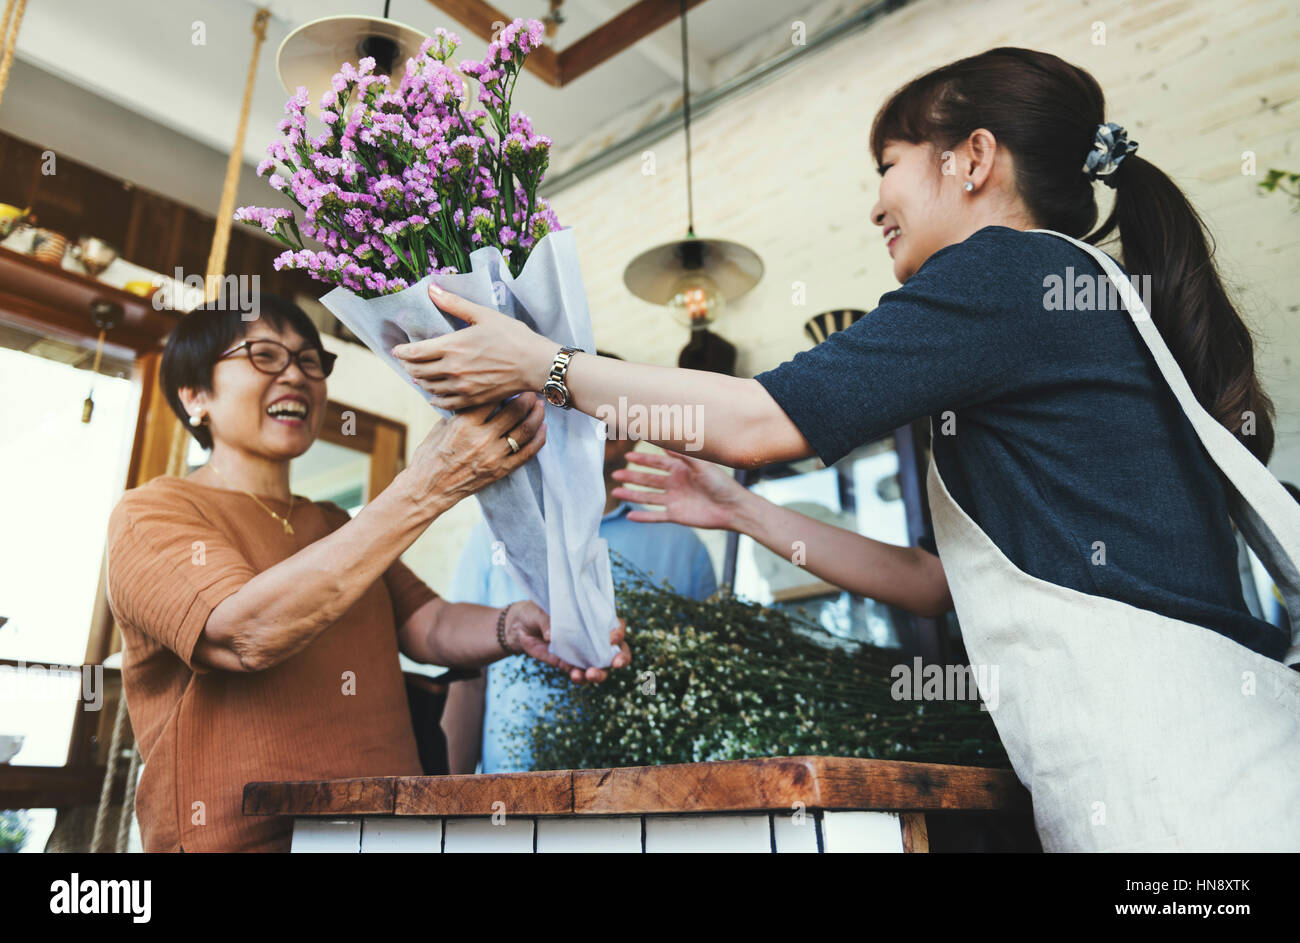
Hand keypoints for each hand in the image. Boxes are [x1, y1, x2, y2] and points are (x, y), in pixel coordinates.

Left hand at [391, 283, 556, 409]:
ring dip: (420, 380)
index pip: (415, 352)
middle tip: (406, 361)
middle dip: (408, 365)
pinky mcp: (472, 399)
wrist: (535, 364)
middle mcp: (452, 369)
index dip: (402, 352)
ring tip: (417, 375)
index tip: (397, 349)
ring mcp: (461, 387)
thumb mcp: (483, 314)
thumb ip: (454, 304)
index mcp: (452, 346)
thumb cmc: (512, 336)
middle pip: (418, 371)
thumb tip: (431, 289)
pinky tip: (433, 395)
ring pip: (429, 387)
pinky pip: (445, 403)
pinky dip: (435, 399)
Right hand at [401, 392, 545, 514]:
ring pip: (525, 431)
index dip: (506, 386)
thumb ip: (462, 412)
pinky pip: (527, 453)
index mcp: (464, 424)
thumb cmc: (430, 456)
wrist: (428, 488)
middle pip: (515, 411)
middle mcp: (481, 438)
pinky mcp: (501, 471)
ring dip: (536, 416)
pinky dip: (538, 439)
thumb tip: (477, 396)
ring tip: (540, 407)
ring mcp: (493, 456)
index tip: (513, 380)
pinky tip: (542, 429)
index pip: (493, 397)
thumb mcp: (441, 427)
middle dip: (527, 398)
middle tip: (533, 390)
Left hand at [505, 602, 631, 684]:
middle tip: (616, 663)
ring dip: (600, 673)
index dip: (619, 632)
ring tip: (589, 674)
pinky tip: (575, 676)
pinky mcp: (569, 665)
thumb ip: (547, 621)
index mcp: (592, 619)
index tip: (613, 638)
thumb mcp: (539, 611)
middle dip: (621, 658)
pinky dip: (580, 678)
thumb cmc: (534, 611)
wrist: (518, 628)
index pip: (614, 625)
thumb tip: (551, 636)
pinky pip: (580, 674)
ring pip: (601, 667)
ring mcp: (582, 654)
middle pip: (617, 650)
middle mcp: (592, 637)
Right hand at [610, 450, 746, 529]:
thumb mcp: (701, 465)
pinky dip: (643, 517)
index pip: (657, 463)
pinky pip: (655, 516)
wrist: (733, 508)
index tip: (627, 457)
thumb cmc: (721, 483)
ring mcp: (674, 500)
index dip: (642, 460)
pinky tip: (629, 516)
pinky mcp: (676, 516)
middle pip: (648, 480)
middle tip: (615, 474)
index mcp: (681, 469)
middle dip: (631, 477)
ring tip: (615, 492)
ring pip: (647, 497)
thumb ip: (684, 454)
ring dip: (632, 495)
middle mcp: (675, 484)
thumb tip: (666, 440)